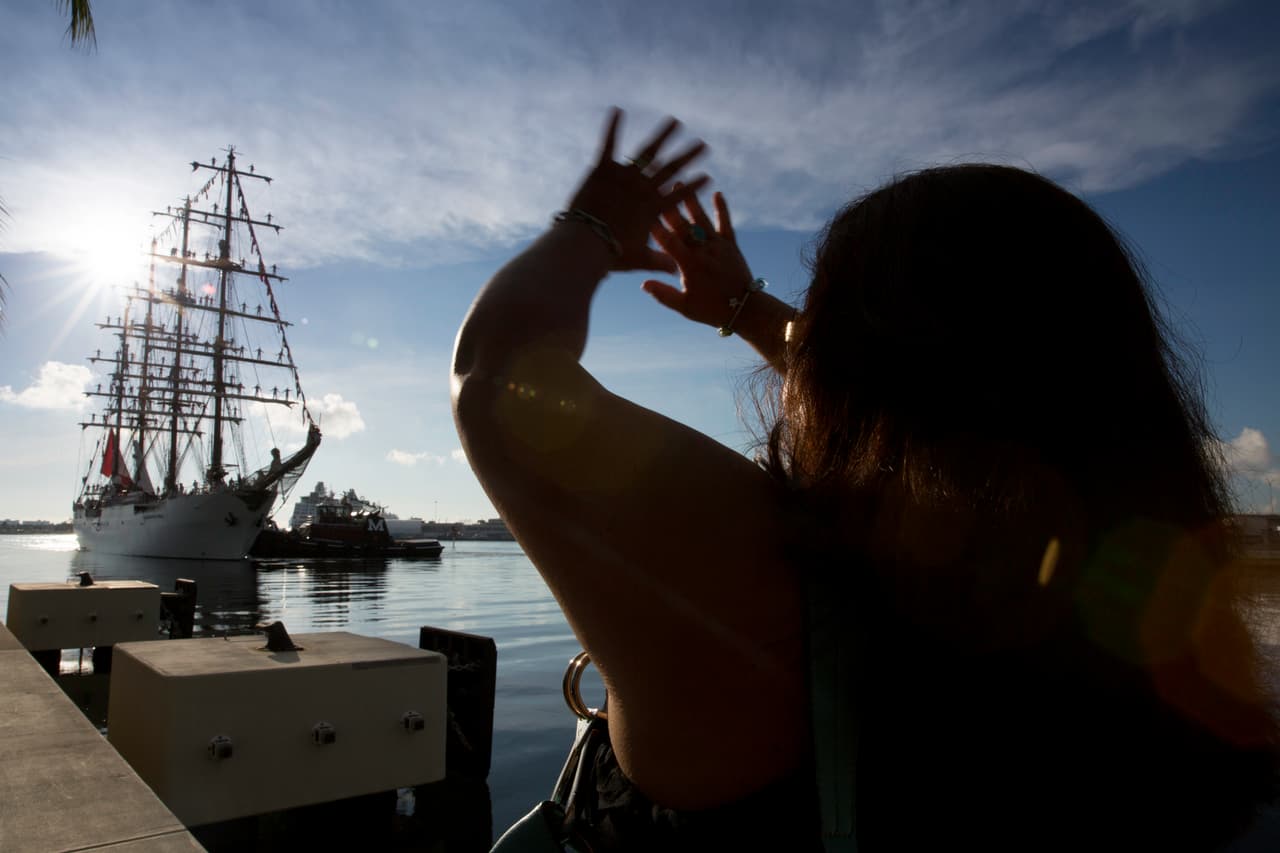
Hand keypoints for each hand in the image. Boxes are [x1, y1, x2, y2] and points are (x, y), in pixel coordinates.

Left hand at [565, 108, 708, 271]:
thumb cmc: (611, 255)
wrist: (585, 243)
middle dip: (688, 156)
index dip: (694, 186)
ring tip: (675, 122)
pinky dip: (612, 127)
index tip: (707, 176)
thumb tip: (675, 270)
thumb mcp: (638, 260)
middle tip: (702, 144)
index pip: (680, 196)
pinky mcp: (602, 169)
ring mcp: (624, 176)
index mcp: (653, 209)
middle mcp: (643, 188)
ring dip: (663, 135)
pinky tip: (617, 110)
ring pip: (647, 151)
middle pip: (671, 169)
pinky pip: (608, 143)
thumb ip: (658, 261)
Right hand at [642, 189, 754, 327]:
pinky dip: (721, 208)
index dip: (654, 227)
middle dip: (668, 207)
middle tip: (656, 189)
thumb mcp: (684, 306)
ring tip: (680, 184)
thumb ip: (663, 294)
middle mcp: (703, 250)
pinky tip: (717, 193)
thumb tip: (643, 283)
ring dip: (690, 201)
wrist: (745, 309)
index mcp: (689, 265)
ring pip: (701, 219)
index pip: (667, 241)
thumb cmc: (712, 310)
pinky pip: (725, 222)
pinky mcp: (731, 244)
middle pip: (682, 225)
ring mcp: (718, 245)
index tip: (642, 213)